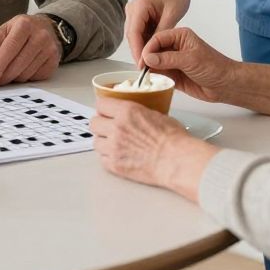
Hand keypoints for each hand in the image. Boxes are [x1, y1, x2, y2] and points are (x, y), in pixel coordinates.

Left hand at [0, 14, 60, 85]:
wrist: (47, 27)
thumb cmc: (24, 29)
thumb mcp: (6, 29)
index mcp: (24, 25)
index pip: (10, 48)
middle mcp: (40, 36)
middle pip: (18, 64)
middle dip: (4, 76)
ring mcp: (49, 49)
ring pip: (26, 74)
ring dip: (14, 78)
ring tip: (10, 72)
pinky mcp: (54, 61)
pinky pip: (35, 78)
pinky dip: (26, 78)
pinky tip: (23, 70)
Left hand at [91, 96, 215, 200]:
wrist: (176, 160)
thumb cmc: (172, 139)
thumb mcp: (155, 114)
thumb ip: (136, 112)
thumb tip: (132, 114)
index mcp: (127, 111)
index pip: (101, 104)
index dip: (103, 108)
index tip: (105, 111)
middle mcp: (116, 127)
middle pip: (94, 123)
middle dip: (100, 124)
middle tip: (107, 127)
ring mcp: (114, 147)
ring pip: (96, 142)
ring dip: (103, 141)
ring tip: (113, 143)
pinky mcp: (115, 165)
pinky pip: (102, 159)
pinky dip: (108, 157)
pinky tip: (118, 155)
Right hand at [124, 0, 190, 66]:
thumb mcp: (172, 15)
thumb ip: (161, 34)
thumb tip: (153, 53)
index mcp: (139, 6)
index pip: (134, 33)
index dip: (137, 51)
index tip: (143, 65)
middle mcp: (133, 10)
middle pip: (132, 37)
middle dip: (139, 53)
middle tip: (147, 70)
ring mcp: (134, 14)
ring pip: (134, 37)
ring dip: (142, 50)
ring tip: (150, 66)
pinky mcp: (138, 18)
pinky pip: (139, 34)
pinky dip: (145, 44)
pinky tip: (153, 55)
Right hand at [141, 27, 235, 103]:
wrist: (225, 85)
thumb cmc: (214, 67)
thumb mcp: (190, 60)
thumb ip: (168, 59)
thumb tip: (148, 58)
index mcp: (180, 36)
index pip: (158, 38)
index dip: (148, 48)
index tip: (142, 58)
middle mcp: (175, 47)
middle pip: (154, 50)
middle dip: (146, 58)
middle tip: (140, 68)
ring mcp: (173, 61)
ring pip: (155, 63)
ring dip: (149, 69)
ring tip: (143, 76)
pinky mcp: (173, 75)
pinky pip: (160, 74)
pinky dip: (154, 77)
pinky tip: (150, 81)